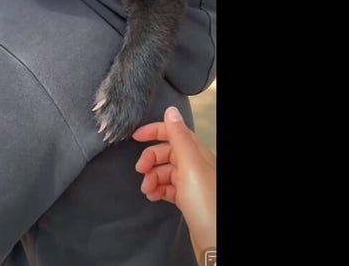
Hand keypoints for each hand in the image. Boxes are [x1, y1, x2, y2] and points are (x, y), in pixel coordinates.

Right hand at [133, 106, 215, 262]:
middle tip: (140, 171)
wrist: (213, 238)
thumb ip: (179, 137)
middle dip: (150, 159)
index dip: (155, 131)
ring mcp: (191, 183)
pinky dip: (158, 189)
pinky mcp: (187, 199)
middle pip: (167, 153)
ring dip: (152, 177)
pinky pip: (168, 188)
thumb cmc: (204, 201)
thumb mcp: (190, 165)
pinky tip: (152, 196)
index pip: (175, 132)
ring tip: (146, 189)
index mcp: (197, 152)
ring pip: (165, 171)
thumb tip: (170, 110)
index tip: (135, 137)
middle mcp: (195, 165)